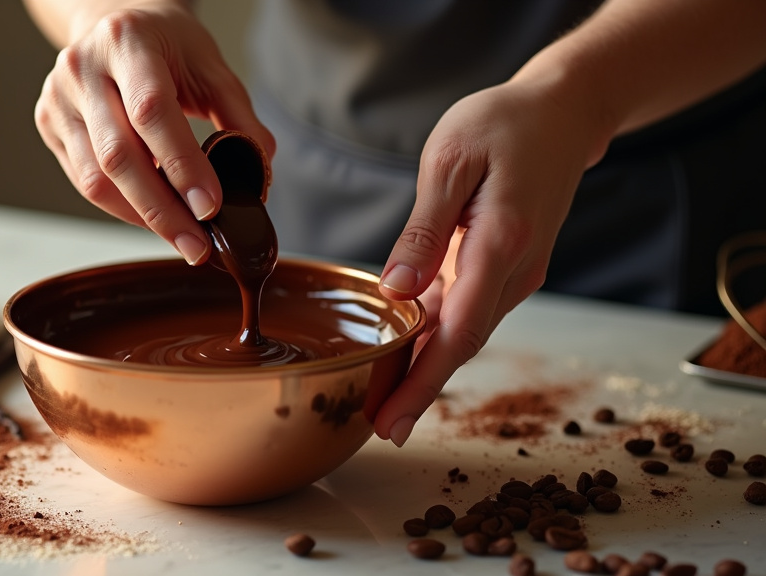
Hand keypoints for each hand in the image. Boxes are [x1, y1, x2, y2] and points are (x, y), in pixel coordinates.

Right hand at [32, 2, 273, 263]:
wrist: (115, 23)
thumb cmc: (167, 46)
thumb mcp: (211, 66)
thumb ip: (238, 116)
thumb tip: (259, 173)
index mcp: (127, 42)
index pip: (152, 112)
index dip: (182, 165)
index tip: (210, 207)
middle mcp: (82, 68)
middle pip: (119, 157)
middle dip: (163, 212)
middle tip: (199, 247)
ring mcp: (58, 98)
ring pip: (96, 179)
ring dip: (143, 218)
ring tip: (182, 239)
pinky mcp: (49, 123)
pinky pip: (85, 182)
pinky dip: (123, 208)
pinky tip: (154, 217)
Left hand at [372, 78, 606, 445]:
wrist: (566, 111)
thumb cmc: (505, 124)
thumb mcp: (452, 160)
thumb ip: (424, 228)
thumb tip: (395, 290)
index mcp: (500, 242)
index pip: (457, 331)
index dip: (422, 382)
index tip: (391, 419)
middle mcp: (515, 268)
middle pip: (462, 344)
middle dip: (421, 390)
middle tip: (380, 428)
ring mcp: (518, 271)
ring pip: (467, 330)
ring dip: (428, 367)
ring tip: (385, 399)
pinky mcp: (511, 265)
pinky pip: (471, 308)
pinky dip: (439, 334)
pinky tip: (408, 348)